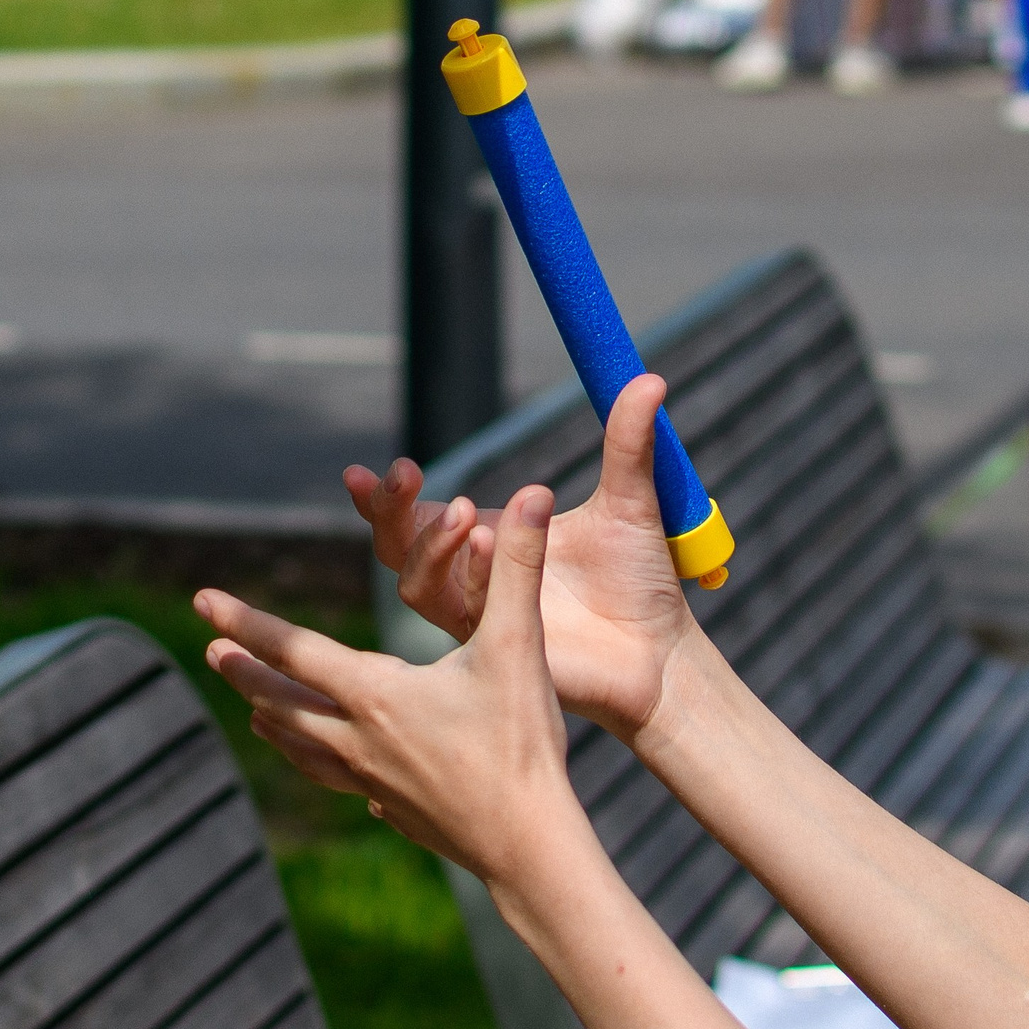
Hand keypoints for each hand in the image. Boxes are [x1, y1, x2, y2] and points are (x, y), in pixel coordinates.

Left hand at [199, 485, 584, 885]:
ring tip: (252, 711)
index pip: (295, 650)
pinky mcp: (395, 809)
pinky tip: (331, 766)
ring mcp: (372, 781)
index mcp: (376, 696)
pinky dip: (319, 763)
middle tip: (212, 651)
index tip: (203, 601)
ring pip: (304, 746)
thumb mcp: (520, 645)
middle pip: (284, 702)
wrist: (528, 843)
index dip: (247, 621)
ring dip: (273, 719)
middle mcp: (359, 740)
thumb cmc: (520, 744)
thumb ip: (519, 567)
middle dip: (247, 672)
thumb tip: (532, 493)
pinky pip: (339, 780)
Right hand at [345, 375, 698, 746]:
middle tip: (404, 474)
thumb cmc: (641, 579)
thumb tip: (648, 378)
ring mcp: (484, 618)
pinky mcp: (502, 651)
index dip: (385, 496)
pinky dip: (473, 580)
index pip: (418, 516)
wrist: (665, 648)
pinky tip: (490, 548)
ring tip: (466, 511)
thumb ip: (628, 444)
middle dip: (390, 513)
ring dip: (433, 546)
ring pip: (420, 587)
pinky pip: (469, 615)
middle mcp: (475, 580)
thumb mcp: (631, 501)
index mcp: (493, 541)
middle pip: (399, 550)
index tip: (363, 469)